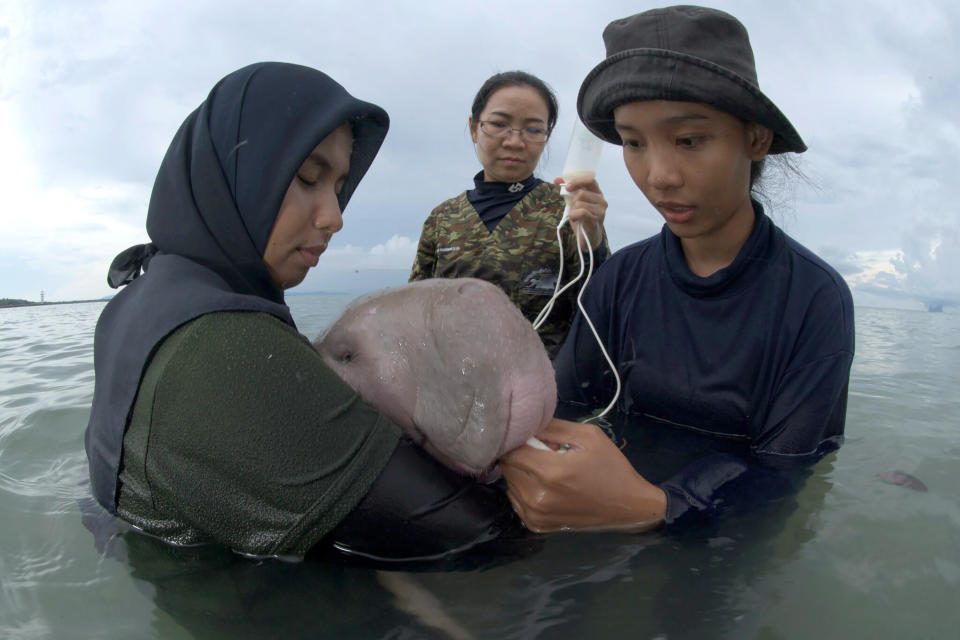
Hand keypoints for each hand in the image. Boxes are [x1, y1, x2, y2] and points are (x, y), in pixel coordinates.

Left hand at [500, 418, 665, 532]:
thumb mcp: (588, 436)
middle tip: (541, 452)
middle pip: (506, 466)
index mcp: (549, 471)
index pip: (510, 450)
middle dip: (518, 454)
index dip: (516, 439)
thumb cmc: (610, 467)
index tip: (528, 436)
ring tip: (545, 469)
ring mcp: (534, 514)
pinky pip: (515, 499)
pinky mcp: (535, 525)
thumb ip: (552, 427)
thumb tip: (525, 423)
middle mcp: (536, 496)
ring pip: (509, 483)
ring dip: (521, 472)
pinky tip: (544, 486)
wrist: (628, 506)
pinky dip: (524, 489)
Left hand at [554, 176, 606, 250]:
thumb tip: (556, 179)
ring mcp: (600, 210)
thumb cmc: (581, 218)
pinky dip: (574, 215)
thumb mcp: (573, 202)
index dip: (577, 181)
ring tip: (575, 215)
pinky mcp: (596, 220)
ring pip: (580, 203)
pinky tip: (575, 219)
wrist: (587, 237)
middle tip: (573, 208)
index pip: (590, 179)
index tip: (567, 187)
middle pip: (582, 193)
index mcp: (597, 193)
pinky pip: (581, 212)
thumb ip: (566, 191)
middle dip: (573, 200)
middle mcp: (602, 200)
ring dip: (573, 210)